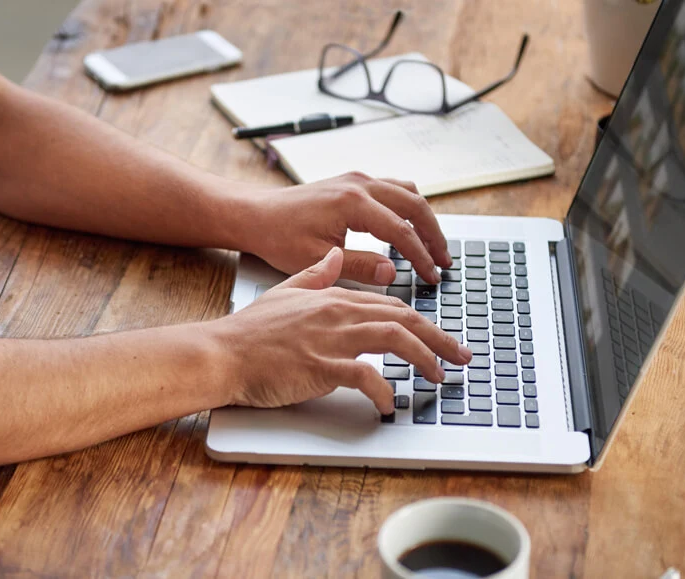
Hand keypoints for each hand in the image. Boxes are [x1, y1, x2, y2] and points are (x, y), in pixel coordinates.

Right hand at [209, 248, 470, 413]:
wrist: (221, 352)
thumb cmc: (250, 331)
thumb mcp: (286, 291)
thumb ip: (316, 274)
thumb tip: (335, 256)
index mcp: (334, 297)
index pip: (391, 305)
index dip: (423, 321)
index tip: (442, 337)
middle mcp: (338, 313)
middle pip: (404, 320)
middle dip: (440, 338)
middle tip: (462, 357)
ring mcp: (331, 339)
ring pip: (394, 340)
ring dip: (425, 360)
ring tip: (439, 378)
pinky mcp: (321, 367)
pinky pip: (366, 377)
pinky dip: (384, 392)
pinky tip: (389, 404)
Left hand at [237, 172, 451, 284]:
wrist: (256, 214)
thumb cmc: (279, 237)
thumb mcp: (318, 259)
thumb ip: (359, 266)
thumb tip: (393, 274)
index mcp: (352, 203)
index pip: (401, 231)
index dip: (421, 256)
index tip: (432, 276)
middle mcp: (359, 184)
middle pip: (414, 205)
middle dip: (434, 235)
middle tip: (445, 262)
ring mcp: (357, 179)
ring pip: (407, 193)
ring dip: (425, 219)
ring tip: (435, 247)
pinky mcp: (353, 181)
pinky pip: (394, 189)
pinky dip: (409, 208)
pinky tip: (412, 228)